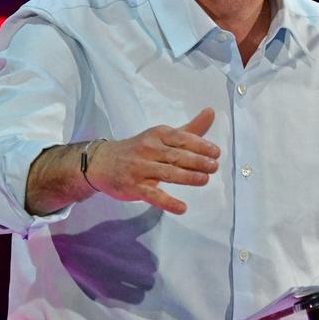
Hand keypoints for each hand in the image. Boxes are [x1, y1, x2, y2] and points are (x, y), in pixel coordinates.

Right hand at [88, 108, 219, 214]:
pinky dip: (168, 202)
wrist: (102, 162)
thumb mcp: (163, 136)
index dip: (200, 145)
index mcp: (158, 134)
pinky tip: (182, 208)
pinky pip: (153, 195)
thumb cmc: (141, 149)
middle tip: (214, 167)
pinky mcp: (133, 187)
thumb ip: (190, 129)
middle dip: (198, 161)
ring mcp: (140, 169)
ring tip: (204, 180)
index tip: (216, 153)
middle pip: (177, 156)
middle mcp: (148, 149)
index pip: (182, 138)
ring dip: (188, 177)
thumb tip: (212, 112)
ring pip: (167, 173)